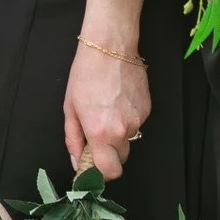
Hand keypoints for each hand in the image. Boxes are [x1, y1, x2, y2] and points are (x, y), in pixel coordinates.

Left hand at [63, 36, 149, 179]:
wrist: (110, 47)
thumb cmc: (85, 75)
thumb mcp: (70, 109)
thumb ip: (74, 140)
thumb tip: (77, 162)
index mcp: (101, 133)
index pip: (109, 171)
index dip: (100, 173)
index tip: (91, 166)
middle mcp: (123, 130)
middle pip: (120, 160)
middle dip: (108, 154)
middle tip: (96, 136)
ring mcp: (138, 120)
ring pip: (129, 141)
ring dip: (118, 135)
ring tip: (107, 111)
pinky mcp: (148, 109)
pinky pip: (137, 125)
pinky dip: (127, 120)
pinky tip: (118, 101)